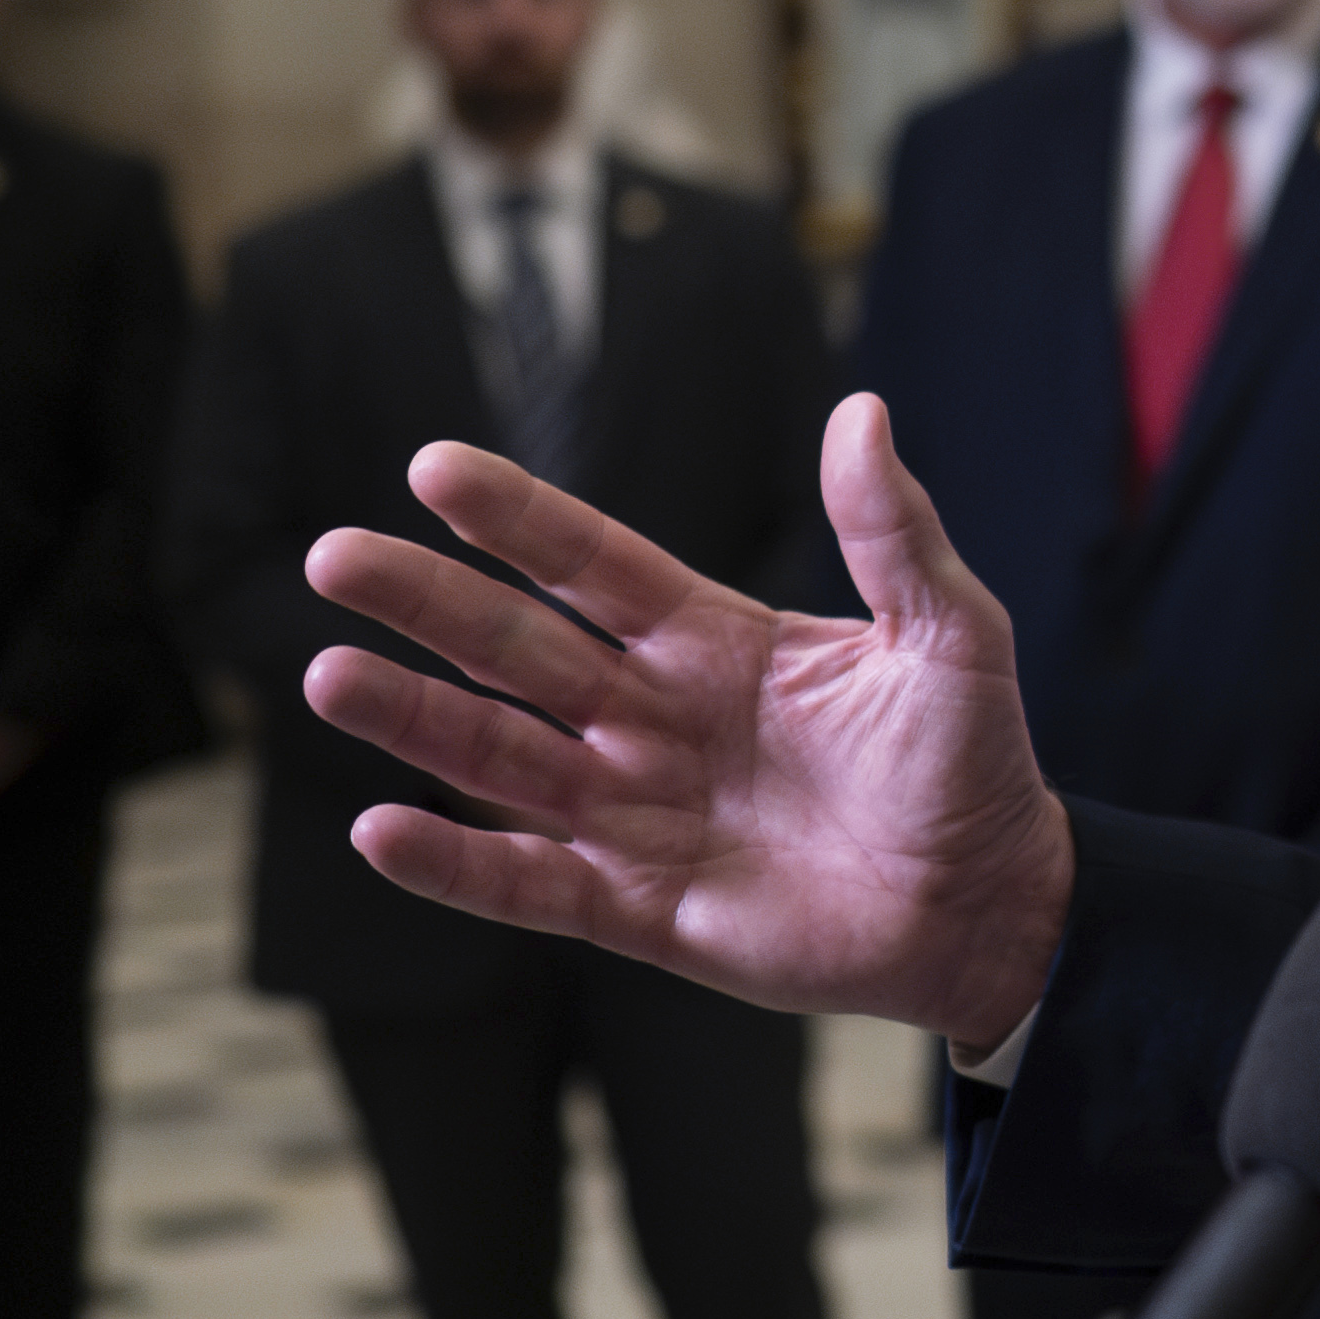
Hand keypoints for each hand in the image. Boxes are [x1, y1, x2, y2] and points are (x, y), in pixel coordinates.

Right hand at [301, 395, 1075, 1047]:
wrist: (996, 907)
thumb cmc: (976, 765)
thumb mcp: (949, 635)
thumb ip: (893, 534)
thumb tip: (861, 409)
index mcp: (716, 643)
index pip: (593, 564)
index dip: (518, 520)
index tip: (433, 466)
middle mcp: (656, 720)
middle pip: (519, 650)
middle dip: (427, 605)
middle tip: (334, 557)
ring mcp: (640, 814)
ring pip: (501, 759)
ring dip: (414, 720)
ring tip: (322, 675)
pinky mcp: (641, 909)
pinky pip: (528, 884)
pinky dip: (454, 866)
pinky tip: (378, 829)